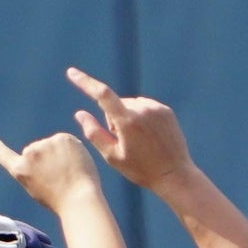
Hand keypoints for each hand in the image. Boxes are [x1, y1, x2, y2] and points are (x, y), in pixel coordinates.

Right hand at [0, 123, 107, 214]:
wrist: (79, 199)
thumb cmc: (61, 200)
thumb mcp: (37, 188)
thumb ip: (34, 169)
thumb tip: (45, 150)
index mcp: (20, 170)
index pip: (1, 153)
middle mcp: (29, 154)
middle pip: (38, 151)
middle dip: (48, 160)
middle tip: (60, 178)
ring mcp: (45, 144)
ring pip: (53, 146)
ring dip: (61, 155)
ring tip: (69, 173)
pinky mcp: (61, 138)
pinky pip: (66, 141)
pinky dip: (73, 149)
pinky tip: (76, 163)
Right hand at [63, 66, 191, 193]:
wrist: (175, 174)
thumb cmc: (141, 169)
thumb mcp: (112, 156)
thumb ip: (94, 133)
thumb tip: (80, 113)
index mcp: (127, 121)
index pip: (102, 94)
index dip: (85, 82)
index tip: (72, 72)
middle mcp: (143, 109)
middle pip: (116, 105)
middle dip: (114, 119)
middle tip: (126, 142)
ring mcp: (156, 108)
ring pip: (130, 106)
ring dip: (128, 118)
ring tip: (140, 141)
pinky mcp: (166, 111)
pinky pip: (145, 107)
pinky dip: (142, 117)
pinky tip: (149, 136)